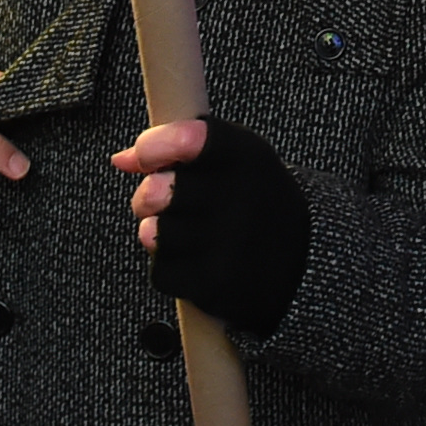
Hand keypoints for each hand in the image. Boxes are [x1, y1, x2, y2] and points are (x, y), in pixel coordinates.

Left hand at [114, 116, 311, 334]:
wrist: (304, 261)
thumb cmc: (255, 200)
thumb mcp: (235, 159)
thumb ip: (180, 148)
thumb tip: (122, 160)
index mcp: (247, 156)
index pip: (189, 140)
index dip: (154, 147)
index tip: (144, 156)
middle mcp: (243, 198)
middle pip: (156, 193)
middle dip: (148, 197)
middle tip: (159, 199)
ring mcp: (231, 244)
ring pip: (154, 235)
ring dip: (161, 234)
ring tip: (188, 232)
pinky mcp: (218, 285)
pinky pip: (161, 272)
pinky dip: (170, 269)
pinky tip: (196, 261)